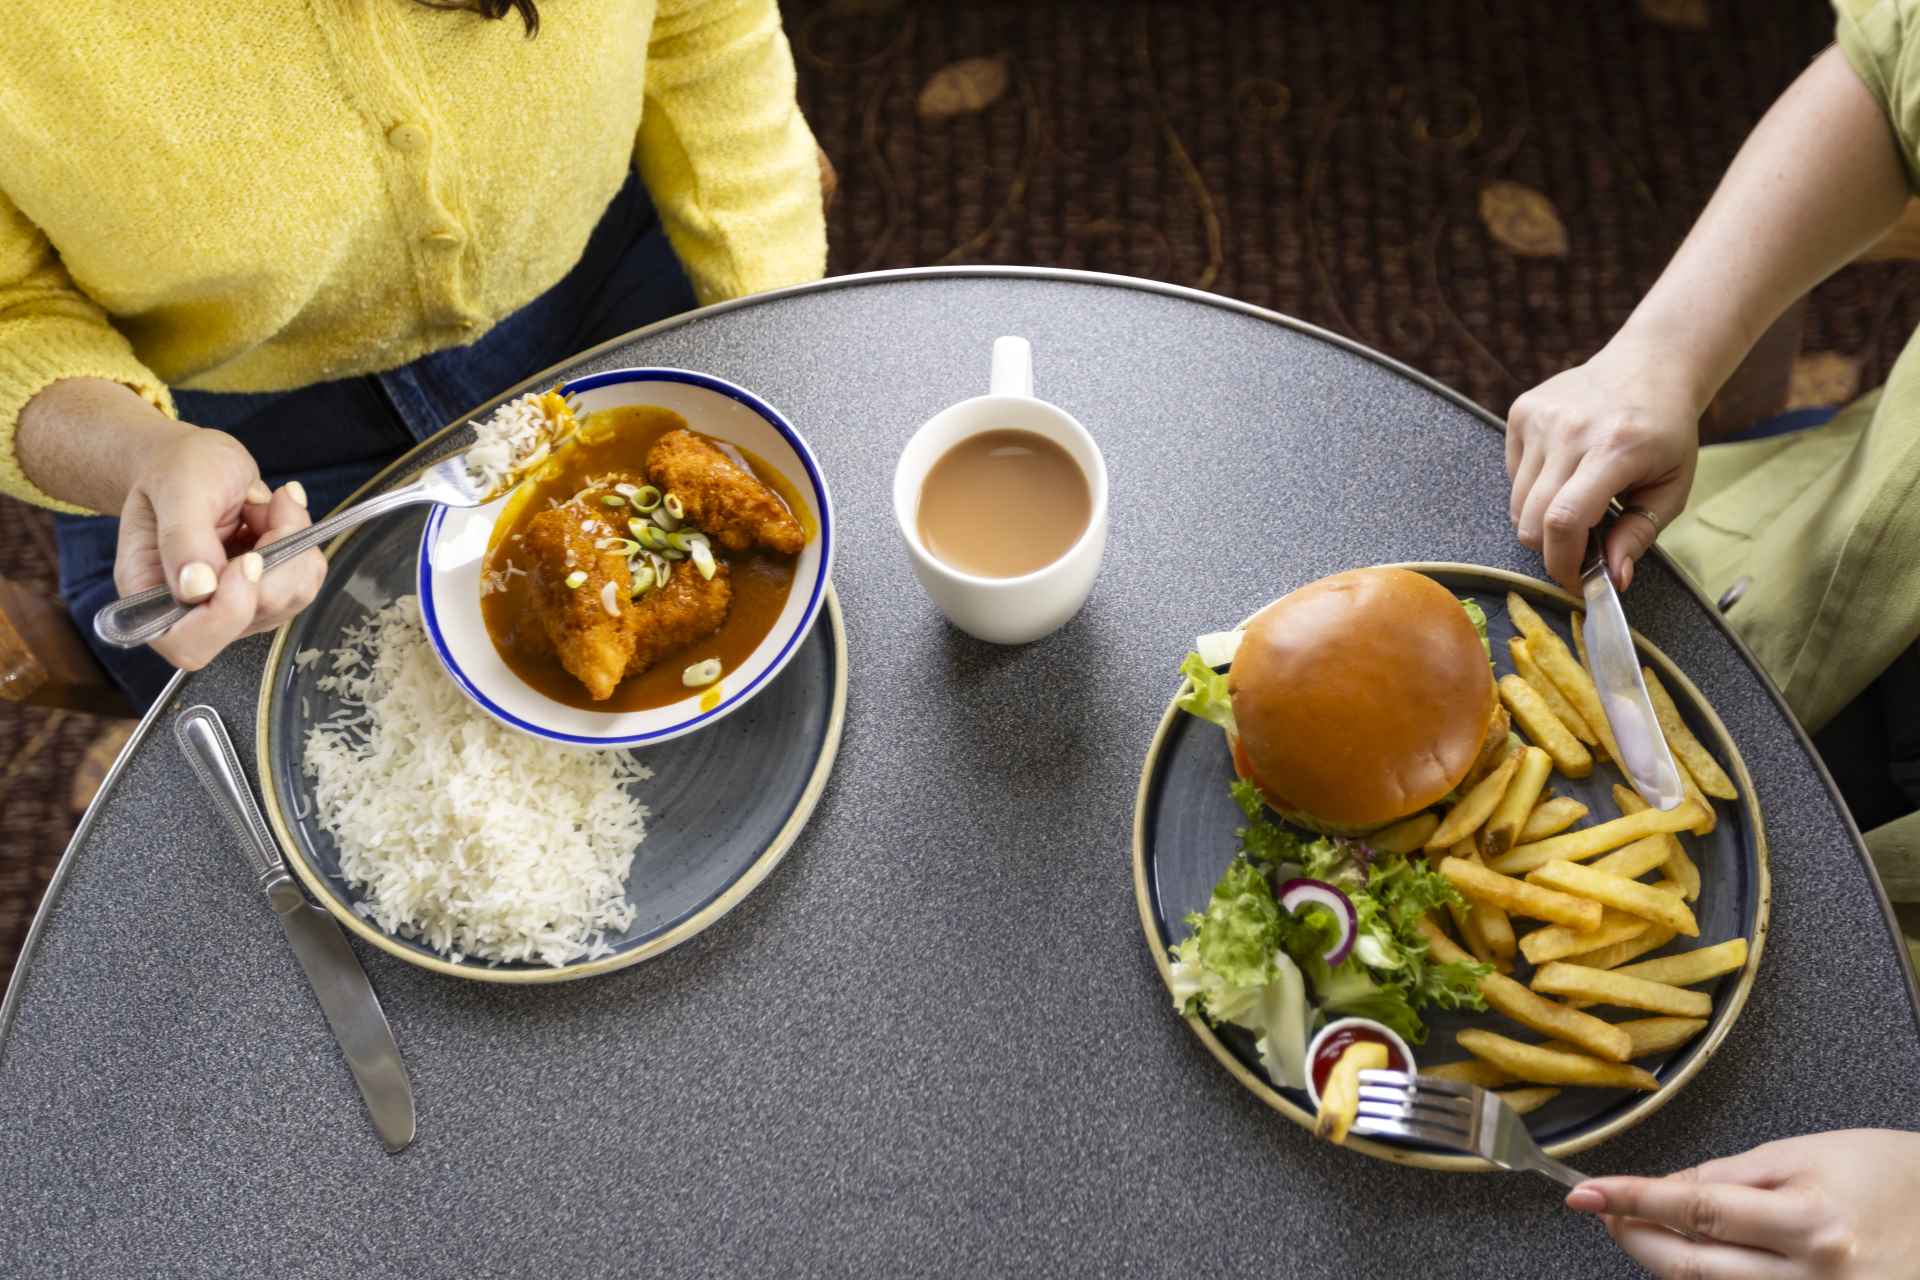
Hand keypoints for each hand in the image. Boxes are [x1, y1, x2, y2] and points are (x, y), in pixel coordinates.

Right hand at [113, 427, 325, 669]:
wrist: (196, 459)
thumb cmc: (176, 469)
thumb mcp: (177, 489)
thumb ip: (183, 538)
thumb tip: (197, 589)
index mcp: (149, 592)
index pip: (187, 644)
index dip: (227, 613)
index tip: (250, 559)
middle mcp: (190, 609)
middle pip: (249, 620)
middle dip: (273, 561)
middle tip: (264, 508)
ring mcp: (233, 604)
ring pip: (289, 599)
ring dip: (291, 545)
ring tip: (264, 507)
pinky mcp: (267, 592)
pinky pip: (305, 581)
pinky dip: (301, 542)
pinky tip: (275, 515)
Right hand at [1505, 340, 1703, 591]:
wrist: (1649, 366)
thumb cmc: (1666, 433)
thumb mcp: (1672, 487)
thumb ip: (1640, 534)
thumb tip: (1614, 580)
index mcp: (1615, 449)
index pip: (1564, 520)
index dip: (1563, 562)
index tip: (1577, 580)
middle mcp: (1570, 430)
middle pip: (1531, 520)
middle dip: (1551, 550)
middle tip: (1577, 549)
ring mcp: (1540, 418)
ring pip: (1517, 503)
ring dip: (1541, 519)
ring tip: (1574, 503)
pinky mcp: (1521, 412)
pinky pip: (1512, 474)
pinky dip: (1533, 488)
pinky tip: (1562, 470)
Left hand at [1567, 1129, 1919, 1277]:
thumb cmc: (1889, 1175)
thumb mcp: (1804, 1157)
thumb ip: (1726, 1177)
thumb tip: (1661, 1192)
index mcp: (1811, 1224)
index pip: (1695, 1212)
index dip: (1631, 1201)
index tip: (1584, 1193)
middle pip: (1691, 1268)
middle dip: (1634, 1236)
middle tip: (1606, 1209)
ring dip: (1669, 1261)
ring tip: (1652, 1227)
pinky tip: (1704, 1256)